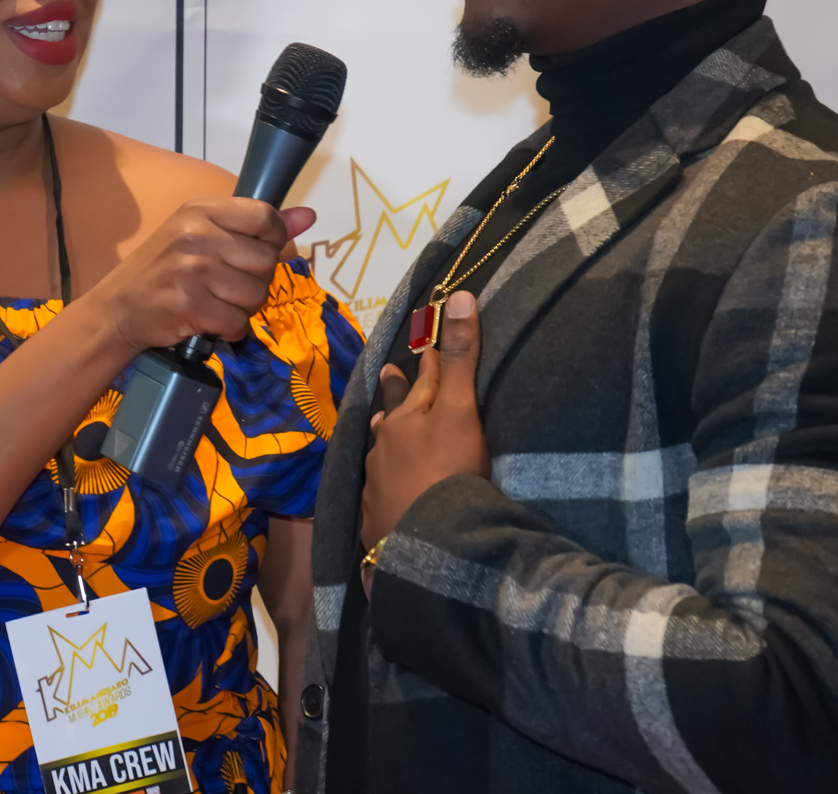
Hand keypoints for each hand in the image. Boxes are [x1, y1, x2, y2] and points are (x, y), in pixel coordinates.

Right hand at [79, 200, 314, 354]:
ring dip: (242, 308)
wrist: (118, 308)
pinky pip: (237, 321)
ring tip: (216, 303)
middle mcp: (196, 235)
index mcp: (200, 210)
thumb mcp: (202, 235)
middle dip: (255, 280)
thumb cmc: (163, 270)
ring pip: (255, 295)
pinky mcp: (189, 305)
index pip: (265, 217)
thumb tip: (308, 216)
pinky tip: (210, 321)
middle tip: (228, 286)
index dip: (272, 240)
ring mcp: (191, 270)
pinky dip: (230, 328)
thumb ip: (256, 226)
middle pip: (265, 261)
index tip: (254, 253)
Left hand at [361, 291, 490, 553]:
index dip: (429, 362)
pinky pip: (380, 492)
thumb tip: (458, 294)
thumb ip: (460, 359)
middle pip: (395, 413)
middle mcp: (385, 445)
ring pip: (382, 450)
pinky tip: (383, 488)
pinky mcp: (377, 517)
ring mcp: (377, 482)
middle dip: (397, 393)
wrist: (424, 543)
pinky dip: (386, 483)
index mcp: (405, 419)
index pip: (423, 382)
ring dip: (387, 436)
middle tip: (388, 371)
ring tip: (382, 423)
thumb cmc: (447, 471)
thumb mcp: (459, 411)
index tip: (424, 342)